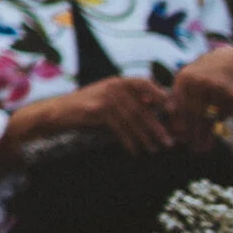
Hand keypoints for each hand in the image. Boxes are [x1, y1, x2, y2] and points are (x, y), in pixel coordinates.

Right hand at [58, 75, 175, 156]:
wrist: (58, 111)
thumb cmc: (85, 108)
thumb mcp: (107, 99)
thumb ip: (127, 101)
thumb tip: (155, 110)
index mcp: (117, 81)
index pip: (144, 83)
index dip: (160, 95)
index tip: (174, 111)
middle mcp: (113, 85)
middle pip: (141, 108)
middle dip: (157, 127)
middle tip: (170, 142)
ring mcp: (105, 96)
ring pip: (132, 120)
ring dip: (145, 137)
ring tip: (154, 150)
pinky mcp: (98, 109)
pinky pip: (119, 128)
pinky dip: (129, 142)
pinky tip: (135, 151)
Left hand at [172, 47, 232, 149]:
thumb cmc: (204, 77)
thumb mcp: (187, 82)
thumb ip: (176, 100)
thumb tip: (167, 121)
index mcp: (184, 78)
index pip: (178, 105)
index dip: (178, 123)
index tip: (179, 139)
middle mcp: (200, 81)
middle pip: (194, 114)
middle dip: (193, 134)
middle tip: (193, 149)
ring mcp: (218, 87)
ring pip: (211, 117)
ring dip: (207, 134)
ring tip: (203, 146)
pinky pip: (226, 115)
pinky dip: (221, 121)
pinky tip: (219, 123)